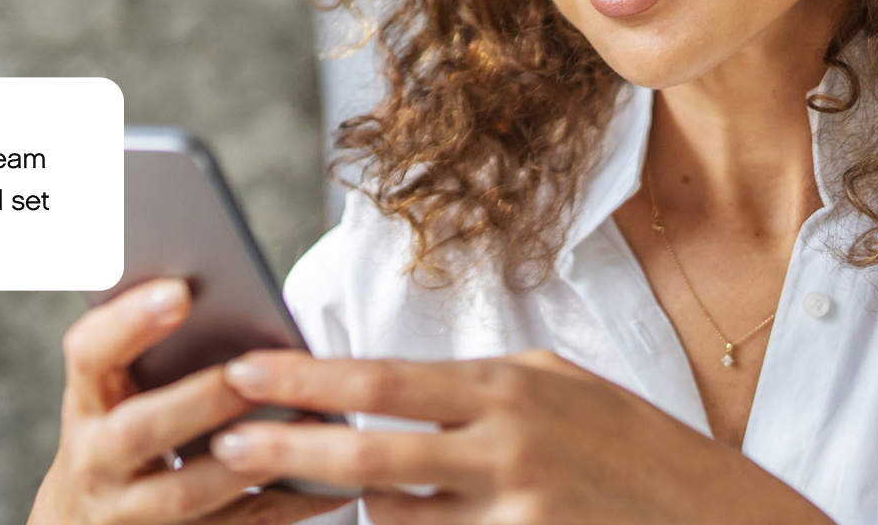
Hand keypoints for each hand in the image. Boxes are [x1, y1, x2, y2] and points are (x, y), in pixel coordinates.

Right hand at [27, 279, 351, 524]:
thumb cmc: (122, 438)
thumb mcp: (118, 397)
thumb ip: (154, 355)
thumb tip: (224, 300)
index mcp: (87, 404)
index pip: (88, 354)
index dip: (129, 321)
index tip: (181, 290)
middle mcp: (95, 461)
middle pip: (139, 430)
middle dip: (201, 398)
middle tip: (250, 371)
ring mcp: (128, 514)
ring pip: (188, 491)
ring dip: (253, 456)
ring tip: (308, 423)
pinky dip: (285, 504)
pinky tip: (328, 482)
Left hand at [213, 350, 832, 524]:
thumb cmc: (650, 455)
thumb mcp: (575, 392)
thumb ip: (493, 387)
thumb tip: (413, 387)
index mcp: (514, 390)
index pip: (386, 380)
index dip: (308, 376)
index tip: (247, 369)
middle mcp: (508, 449)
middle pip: (369, 452)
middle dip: (289, 448)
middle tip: (227, 441)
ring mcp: (516, 515)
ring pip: (392, 518)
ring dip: (351, 509)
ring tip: (304, 491)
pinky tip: (383, 524)